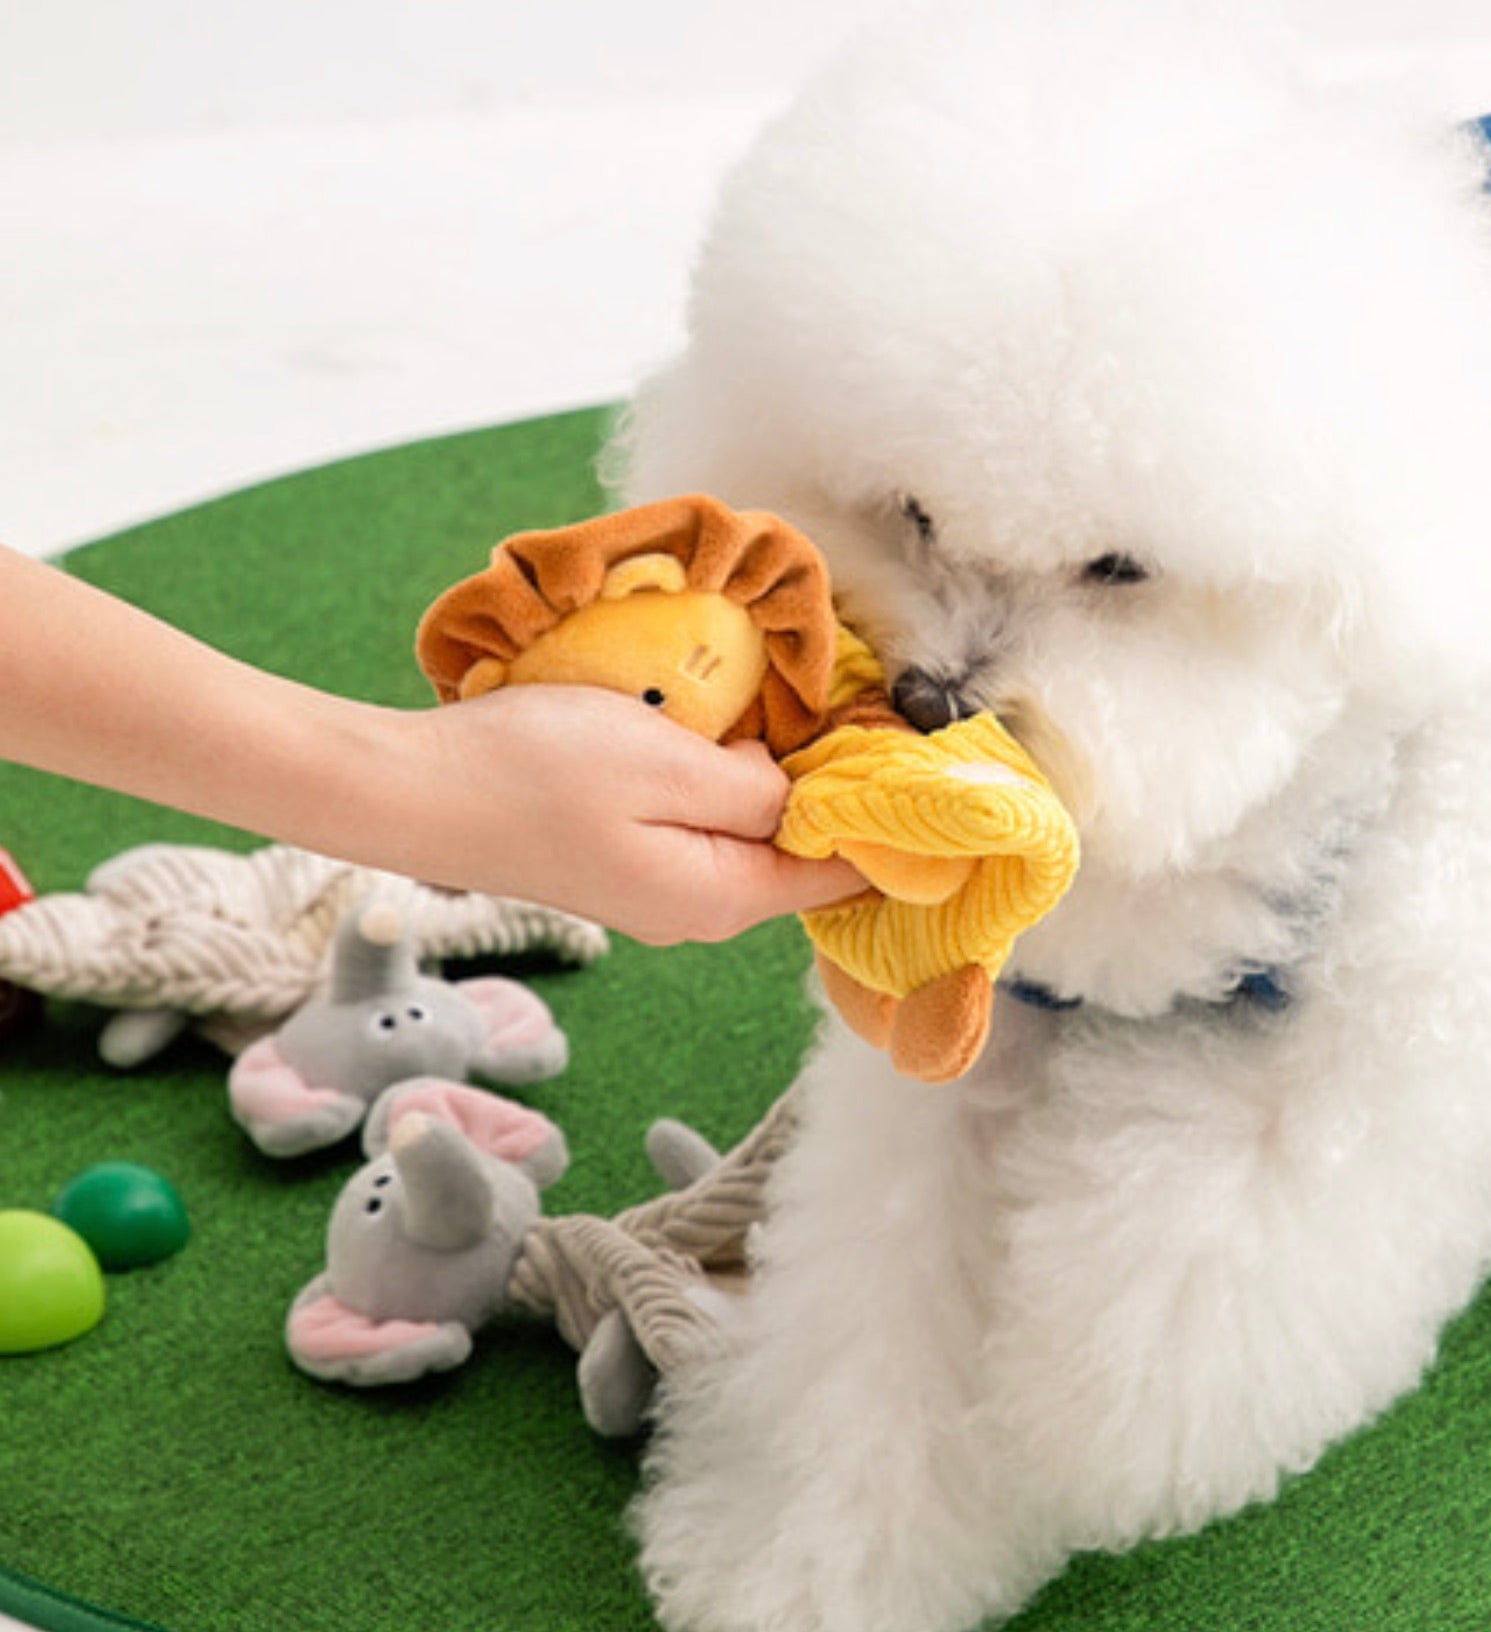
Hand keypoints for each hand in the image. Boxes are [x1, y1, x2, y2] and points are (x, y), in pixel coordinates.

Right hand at [398, 685, 866, 944]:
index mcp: (722, 896)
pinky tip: (723, 734)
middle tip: (871, 719)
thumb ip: (754, 786)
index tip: (930, 770)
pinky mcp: (624, 861)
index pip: (842, 874)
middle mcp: (698, 909)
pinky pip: (705, 823)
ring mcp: (657, 889)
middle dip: (838, 796)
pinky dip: (729, 782)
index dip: (892, 826)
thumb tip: (800, 796)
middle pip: (799, 855)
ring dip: (780, 782)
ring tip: (806, 716)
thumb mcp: (667, 763)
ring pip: (751, 834)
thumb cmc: (535, 772)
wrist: (413, 794)